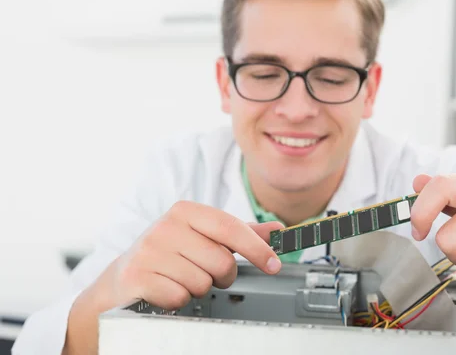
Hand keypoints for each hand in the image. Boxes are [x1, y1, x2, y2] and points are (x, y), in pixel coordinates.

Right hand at [98, 201, 282, 309]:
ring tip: (181, 279)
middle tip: (208, 273)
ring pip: (202, 282)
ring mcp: (150, 251)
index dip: (256, 248)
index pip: (231, 227)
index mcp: (185, 211)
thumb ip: (240, 233)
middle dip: (222, 275)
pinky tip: (167, 289)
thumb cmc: (169, 255)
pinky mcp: (138, 276)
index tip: (273, 264)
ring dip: (198, 287)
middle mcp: (166, 226)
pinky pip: (180, 297)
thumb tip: (277, 228)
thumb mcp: (203, 237)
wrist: (123, 279)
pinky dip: (179, 300)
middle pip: (221, 261)